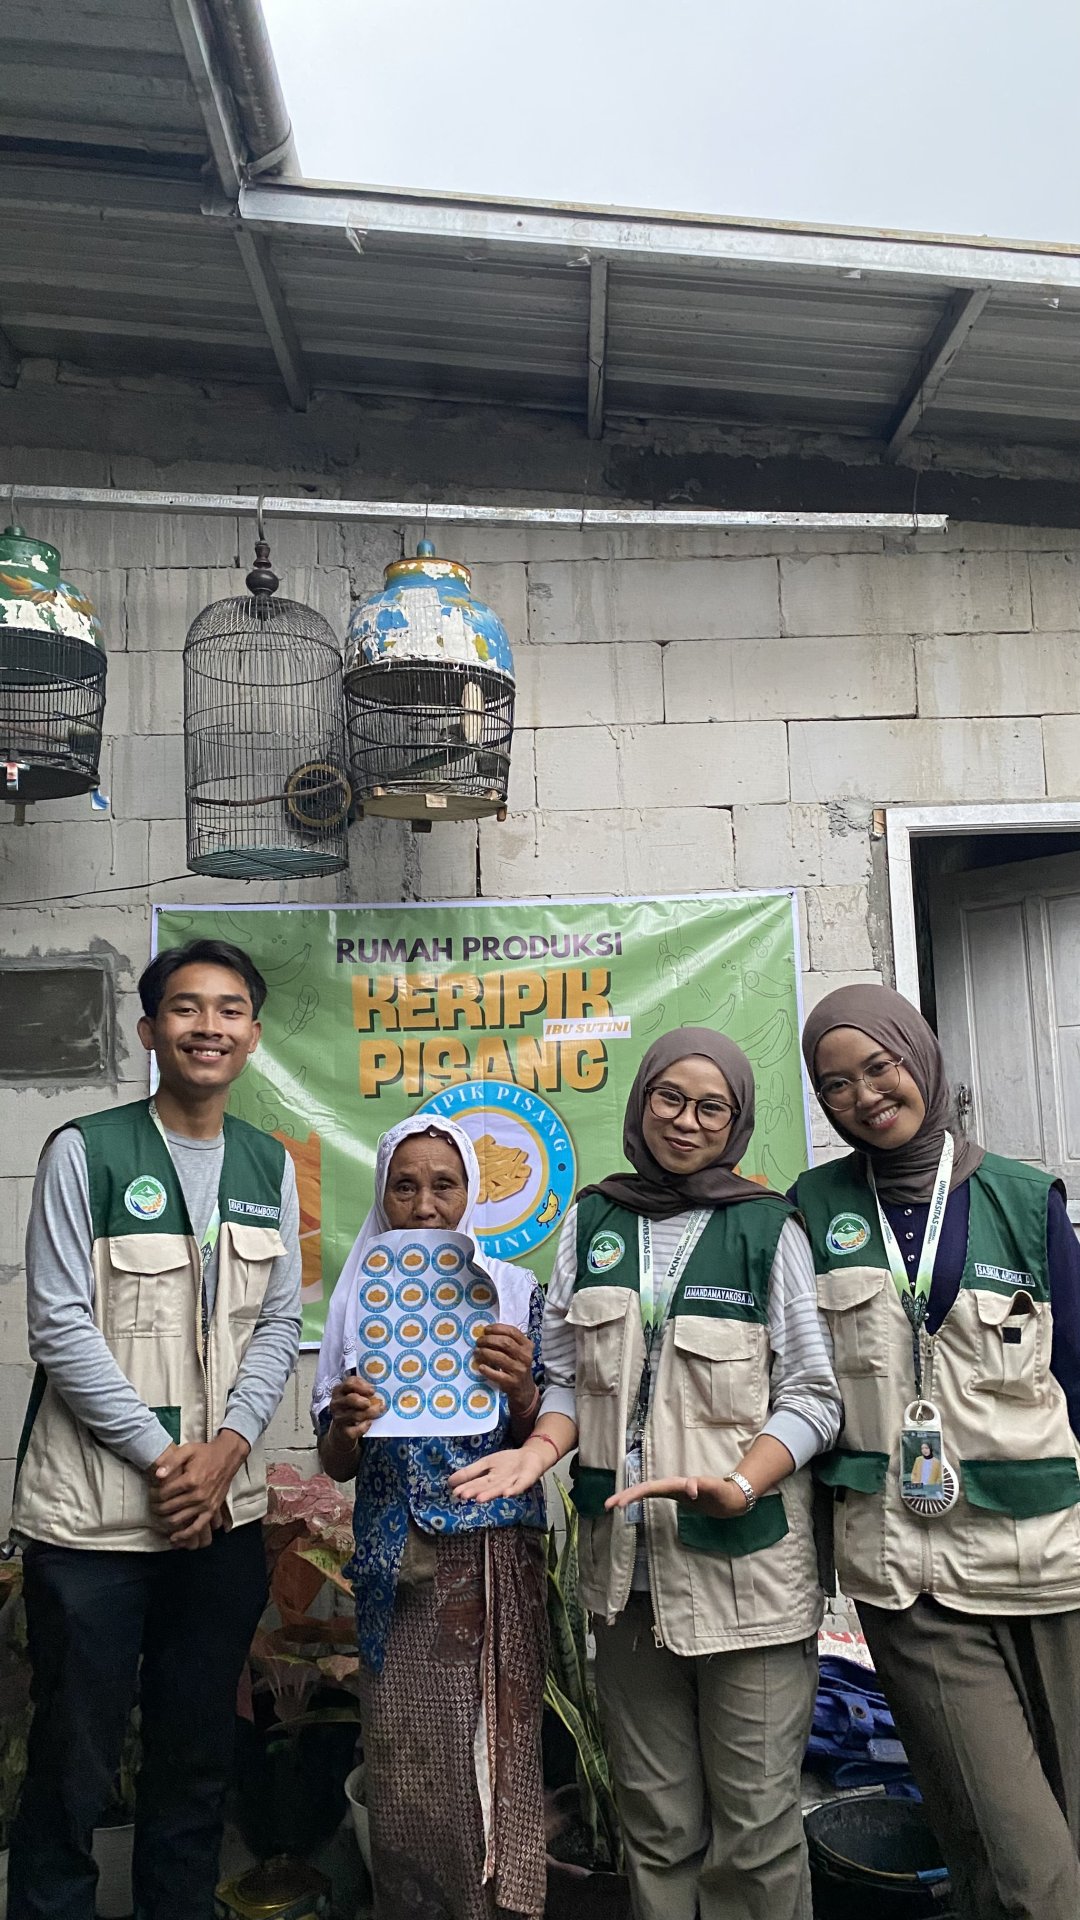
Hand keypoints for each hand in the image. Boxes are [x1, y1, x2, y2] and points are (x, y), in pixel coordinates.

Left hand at [149, 1432, 249, 1546]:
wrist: (228, 1457)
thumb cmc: (205, 1453)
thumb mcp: (187, 1450)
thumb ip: (171, 1461)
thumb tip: (157, 1475)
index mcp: (191, 1480)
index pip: (164, 1494)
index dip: (153, 1494)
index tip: (151, 1492)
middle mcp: (198, 1495)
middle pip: (168, 1508)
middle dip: (156, 1508)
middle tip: (152, 1504)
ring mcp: (205, 1505)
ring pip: (178, 1520)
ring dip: (164, 1521)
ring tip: (158, 1516)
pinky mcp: (211, 1511)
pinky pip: (196, 1528)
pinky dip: (184, 1535)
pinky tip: (173, 1538)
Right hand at [329, 1374, 383, 1443]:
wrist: (341, 1430)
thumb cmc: (351, 1407)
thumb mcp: (353, 1395)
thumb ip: (363, 1390)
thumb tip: (377, 1391)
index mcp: (338, 1391)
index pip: (349, 1383)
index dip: (362, 1386)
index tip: (373, 1391)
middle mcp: (336, 1403)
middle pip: (351, 1399)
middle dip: (364, 1401)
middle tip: (371, 1403)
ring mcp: (338, 1418)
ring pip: (356, 1415)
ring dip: (370, 1413)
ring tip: (378, 1411)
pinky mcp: (343, 1431)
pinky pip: (356, 1429)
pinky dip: (365, 1426)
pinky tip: (369, 1422)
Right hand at [448, 1439, 549, 1503]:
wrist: (531, 1457)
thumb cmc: (507, 1463)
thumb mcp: (486, 1463)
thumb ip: (470, 1472)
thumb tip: (449, 1481)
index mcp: (489, 1480)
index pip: (476, 1484)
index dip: (466, 1487)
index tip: (455, 1493)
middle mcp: (499, 1484)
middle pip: (487, 1488)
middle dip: (476, 1492)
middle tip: (464, 1496)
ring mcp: (513, 1482)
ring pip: (500, 1489)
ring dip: (491, 1494)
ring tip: (480, 1498)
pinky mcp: (526, 1480)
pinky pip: (519, 1486)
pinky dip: (514, 1490)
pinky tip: (507, 1494)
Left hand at [473, 1323, 535, 1412]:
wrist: (524, 1389)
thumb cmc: (517, 1366)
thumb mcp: (519, 1352)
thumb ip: (508, 1342)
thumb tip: (487, 1332)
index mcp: (527, 1345)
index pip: (512, 1331)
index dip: (497, 1328)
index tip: (486, 1329)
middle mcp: (525, 1356)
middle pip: (505, 1343)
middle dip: (489, 1340)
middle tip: (479, 1341)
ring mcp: (519, 1370)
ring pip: (499, 1357)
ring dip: (485, 1352)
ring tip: (477, 1351)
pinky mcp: (511, 1382)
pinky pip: (496, 1374)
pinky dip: (487, 1369)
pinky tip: (480, 1366)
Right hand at [605, 1474, 747, 1516]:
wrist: (733, 1497)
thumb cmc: (726, 1494)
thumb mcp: (719, 1491)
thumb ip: (707, 1486)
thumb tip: (691, 1487)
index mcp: (679, 1485)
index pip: (653, 1488)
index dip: (638, 1493)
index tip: (625, 1504)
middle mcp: (673, 1486)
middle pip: (645, 1488)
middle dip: (626, 1495)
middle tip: (608, 1505)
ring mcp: (673, 1491)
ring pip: (646, 1491)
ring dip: (628, 1496)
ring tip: (611, 1505)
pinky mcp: (675, 1496)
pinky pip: (652, 1496)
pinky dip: (638, 1499)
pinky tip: (627, 1504)